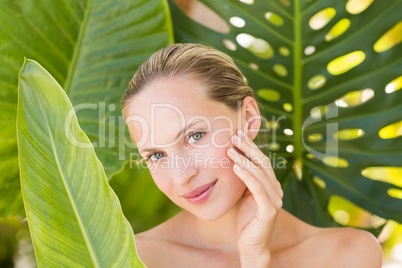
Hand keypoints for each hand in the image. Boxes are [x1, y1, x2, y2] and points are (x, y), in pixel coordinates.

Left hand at [226, 129, 282, 263]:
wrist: (252, 246)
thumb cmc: (246, 220)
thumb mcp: (245, 195)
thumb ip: (245, 180)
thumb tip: (233, 160)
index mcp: (271, 185)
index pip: (262, 161)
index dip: (250, 146)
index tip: (238, 134)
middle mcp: (276, 190)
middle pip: (262, 163)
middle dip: (248, 148)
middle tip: (234, 136)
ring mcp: (275, 200)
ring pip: (259, 174)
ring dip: (244, 160)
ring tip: (230, 149)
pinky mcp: (269, 210)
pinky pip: (257, 189)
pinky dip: (246, 176)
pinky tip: (235, 167)